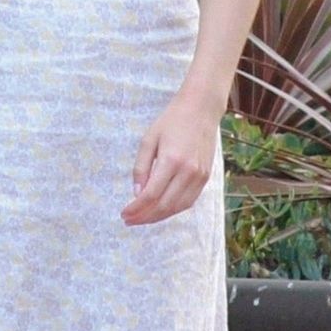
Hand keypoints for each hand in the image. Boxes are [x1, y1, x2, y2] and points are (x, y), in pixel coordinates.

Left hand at [122, 92, 221, 226]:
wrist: (201, 110)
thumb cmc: (171, 121)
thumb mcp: (149, 139)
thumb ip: (141, 167)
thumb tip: (137, 194)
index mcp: (171, 160)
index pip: (151, 194)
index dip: (136, 209)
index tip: (124, 214)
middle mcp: (188, 171)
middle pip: (164, 205)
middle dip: (145, 217)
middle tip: (130, 220)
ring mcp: (199, 176)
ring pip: (177, 207)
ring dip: (158, 217)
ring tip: (142, 218)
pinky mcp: (206, 177)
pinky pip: (189, 201)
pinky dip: (173, 209)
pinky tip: (160, 210)